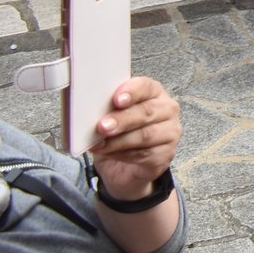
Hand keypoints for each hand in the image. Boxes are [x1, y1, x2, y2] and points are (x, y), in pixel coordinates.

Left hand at [89, 78, 180, 198]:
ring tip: (100, 144)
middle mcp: (166, 109)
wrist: (124, 166)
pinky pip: (145, 153)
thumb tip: (83, 111)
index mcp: (152, 93)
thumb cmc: (117, 135)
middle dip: (122, 119)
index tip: (116, 100)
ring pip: (145, 134)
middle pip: (146, 111)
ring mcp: (170, 132)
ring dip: (119, 140)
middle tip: (102, 126)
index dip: (131, 91)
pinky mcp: (167, 153)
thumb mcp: (107, 118)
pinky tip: (109, 153)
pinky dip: (123, 154)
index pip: (145, 86)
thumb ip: (102, 110)